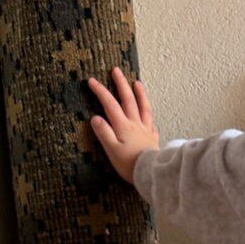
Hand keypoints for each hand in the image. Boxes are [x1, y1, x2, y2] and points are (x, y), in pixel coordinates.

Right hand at [87, 67, 159, 181]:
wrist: (151, 173)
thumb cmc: (129, 164)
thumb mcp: (111, 150)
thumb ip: (103, 133)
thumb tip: (95, 118)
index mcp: (123, 126)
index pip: (110, 104)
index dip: (101, 91)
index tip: (91, 80)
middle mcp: (135, 124)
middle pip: (128, 100)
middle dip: (121, 84)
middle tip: (116, 70)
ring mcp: (145, 129)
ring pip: (143, 107)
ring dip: (139, 93)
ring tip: (137, 82)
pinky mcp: (152, 138)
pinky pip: (151, 122)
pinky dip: (148, 114)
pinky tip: (148, 113)